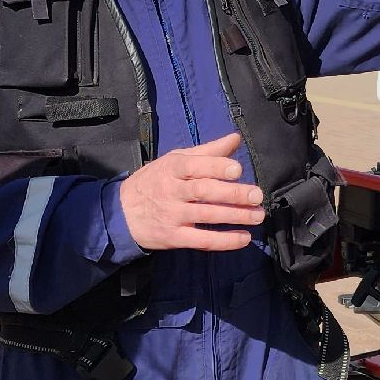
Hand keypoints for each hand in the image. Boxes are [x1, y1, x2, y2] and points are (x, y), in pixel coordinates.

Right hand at [118, 134, 263, 251]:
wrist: (121, 212)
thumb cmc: (154, 181)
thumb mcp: (175, 159)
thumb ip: (207, 151)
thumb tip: (235, 139)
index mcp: (172, 168)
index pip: (195, 166)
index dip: (217, 167)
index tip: (238, 170)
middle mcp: (171, 191)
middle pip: (204, 191)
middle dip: (233, 194)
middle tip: (257, 195)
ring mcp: (172, 215)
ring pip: (206, 215)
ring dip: (235, 216)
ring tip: (258, 216)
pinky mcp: (174, 237)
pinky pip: (201, 240)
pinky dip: (224, 241)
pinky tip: (243, 238)